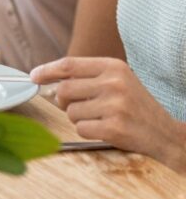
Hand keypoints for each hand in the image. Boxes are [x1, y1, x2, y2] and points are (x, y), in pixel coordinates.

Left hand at [31, 56, 185, 172]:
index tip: (33, 76)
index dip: (47, 70)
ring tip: (101, 118)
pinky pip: (80, 128)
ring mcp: (114, 106)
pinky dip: (87, 131)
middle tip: (80, 106)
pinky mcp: (114, 128)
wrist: (166, 133)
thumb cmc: (135, 106)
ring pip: (70, 112)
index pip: (68, 64)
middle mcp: (113, 83)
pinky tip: (105, 129)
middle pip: (63, 90)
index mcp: (113, 66)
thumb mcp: (117, 81)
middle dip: (64, 102)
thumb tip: (46, 81)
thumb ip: (86, 77)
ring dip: (79, 118)